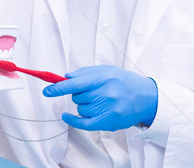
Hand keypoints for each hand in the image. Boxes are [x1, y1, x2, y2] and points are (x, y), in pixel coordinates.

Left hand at [42, 65, 157, 130]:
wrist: (146, 98)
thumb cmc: (124, 82)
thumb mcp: (108, 70)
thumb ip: (86, 72)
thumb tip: (66, 77)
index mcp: (105, 77)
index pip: (76, 83)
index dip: (59, 87)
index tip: (47, 90)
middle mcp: (106, 93)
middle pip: (76, 96)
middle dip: (78, 93)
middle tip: (92, 91)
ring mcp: (108, 109)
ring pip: (80, 108)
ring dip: (83, 105)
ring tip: (98, 101)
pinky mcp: (109, 122)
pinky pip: (83, 123)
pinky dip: (72, 120)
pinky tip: (67, 116)